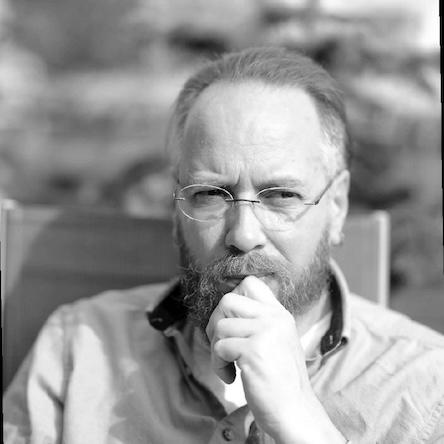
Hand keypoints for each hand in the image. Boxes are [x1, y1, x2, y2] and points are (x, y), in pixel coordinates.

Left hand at [206, 276, 345, 443]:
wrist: (295, 412)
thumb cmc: (280, 381)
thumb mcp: (277, 341)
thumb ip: (258, 322)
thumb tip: (225, 310)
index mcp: (280, 314)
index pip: (251, 283)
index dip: (232, 298)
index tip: (231, 321)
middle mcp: (274, 318)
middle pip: (228, 299)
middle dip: (216, 322)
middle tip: (221, 344)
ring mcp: (266, 332)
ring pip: (220, 325)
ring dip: (216, 349)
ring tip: (228, 365)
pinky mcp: (254, 351)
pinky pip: (220, 347)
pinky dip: (218, 365)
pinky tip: (231, 377)